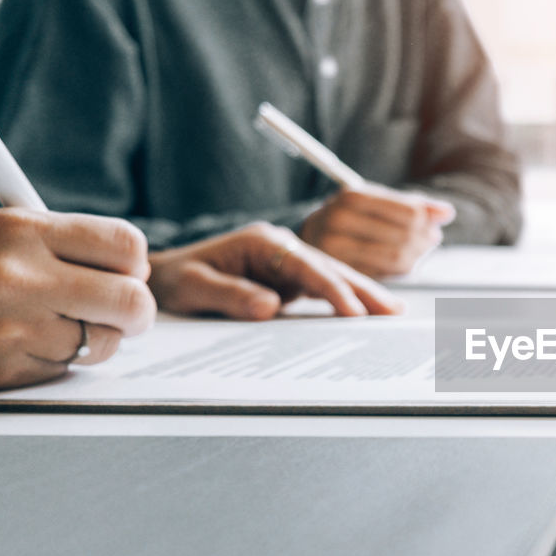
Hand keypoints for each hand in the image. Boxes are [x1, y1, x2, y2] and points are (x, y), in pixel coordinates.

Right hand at [0, 209, 153, 390]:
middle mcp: (17, 277)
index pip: (126, 246)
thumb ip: (65, 246)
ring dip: (90, 339)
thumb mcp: (4, 235)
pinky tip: (20, 342)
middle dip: (134, 312)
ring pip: (102, 343)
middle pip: (131, 302)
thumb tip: (135, 272)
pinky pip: (62, 368)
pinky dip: (52, 360)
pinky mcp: (1, 367)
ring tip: (50, 323)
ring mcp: (11, 327)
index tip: (127, 272)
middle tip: (123, 313)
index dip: (134, 265)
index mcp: (23, 230)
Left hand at [148, 222, 403, 318]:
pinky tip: (368, 312)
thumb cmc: (173, 282)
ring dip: (363, 294)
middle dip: (364, 289)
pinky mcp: (288, 279)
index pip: (307, 267)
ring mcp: (286, 262)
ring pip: (333, 276)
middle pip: (330, 267)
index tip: (355, 313)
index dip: (333, 290)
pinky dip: (346, 300)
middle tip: (394, 311)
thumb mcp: (192, 287)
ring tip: (394, 312)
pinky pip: (323, 289)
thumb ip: (230, 295)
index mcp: (261, 242)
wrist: (161, 278)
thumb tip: (270, 307)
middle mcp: (280, 248)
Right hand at [299, 181, 455, 277]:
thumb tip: (447, 212)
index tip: (433, 224)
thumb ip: (412, 204)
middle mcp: (339, 221)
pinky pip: (385, 275)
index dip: (427, 220)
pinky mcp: (339, 272)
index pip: (408, 213)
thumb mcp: (375, 201)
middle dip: (425, 240)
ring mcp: (336, 249)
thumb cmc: (350, 216)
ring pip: (397, 258)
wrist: (310, 236)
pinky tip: (405, 262)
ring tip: (421, 249)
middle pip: (404, 237)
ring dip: (417, 256)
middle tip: (432, 238)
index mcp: (352, 197)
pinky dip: (402, 269)